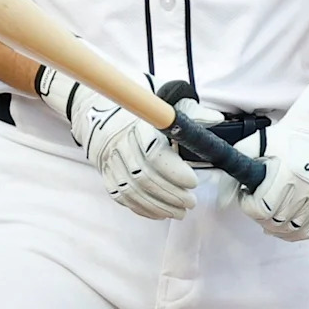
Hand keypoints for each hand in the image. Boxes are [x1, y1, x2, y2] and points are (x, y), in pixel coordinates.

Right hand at [36, 67, 199, 218]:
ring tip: (180, 211)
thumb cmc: (134, 99)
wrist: (92, 101)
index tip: (192, 181)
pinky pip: (121, 196)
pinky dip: (142, 208)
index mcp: (135, 122)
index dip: (174, 171)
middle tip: (191, 201)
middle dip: (171, 194)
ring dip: (159, 205)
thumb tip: (216, 118)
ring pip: (133, 191)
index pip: (153, 152)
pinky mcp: (103, 172)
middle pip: (144, 176)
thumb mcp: (162, 95)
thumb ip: (189, 110)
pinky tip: (160, 212)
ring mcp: (107, 159)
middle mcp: (117, 142)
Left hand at [224, 79, 308, 241]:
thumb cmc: (284, 139)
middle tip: (259, 205)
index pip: (262, 208)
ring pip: (293, 229)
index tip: (247, 195)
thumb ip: (234, 173)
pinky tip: (287, 226)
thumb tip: (223, 204)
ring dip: (277, 227)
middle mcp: (308, 187)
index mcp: (288, 172)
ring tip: (271, 216)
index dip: (248, 206)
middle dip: (261, 217)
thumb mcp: (253, 146)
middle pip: (276, 221)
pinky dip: (297, 233)